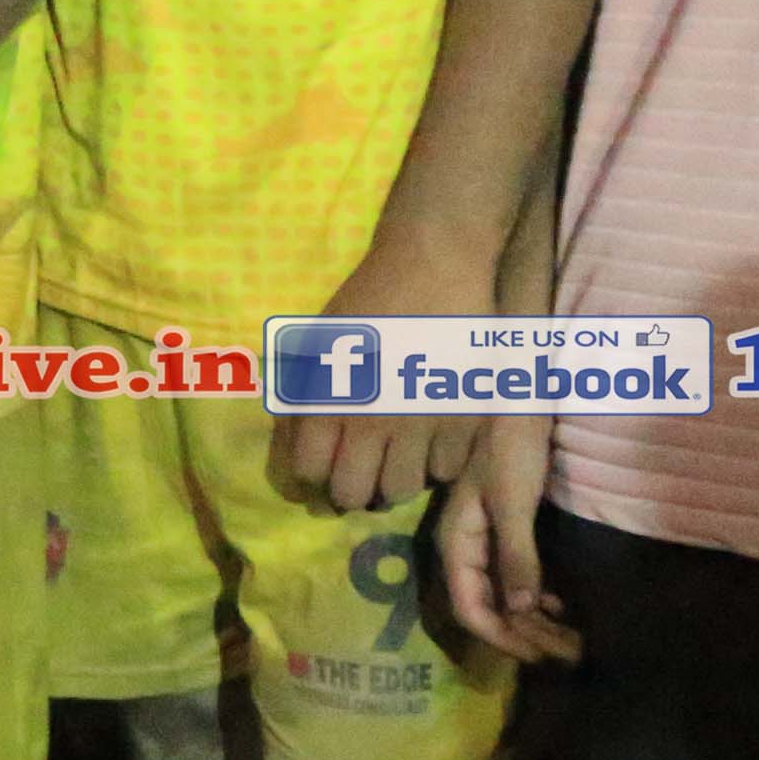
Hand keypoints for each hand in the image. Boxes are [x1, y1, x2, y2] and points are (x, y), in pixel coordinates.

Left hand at [271, 215, 501, 512]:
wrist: (435, 264)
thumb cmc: (369, 300)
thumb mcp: (316, 343)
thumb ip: (301, 395)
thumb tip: (294, 448)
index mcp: (327, 398)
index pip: (309, 472)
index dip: (312, 477)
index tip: (323, 468)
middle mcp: (371, 418)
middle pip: (352, 494)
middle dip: (349, 491)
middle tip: (358, 476)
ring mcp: (420, 422)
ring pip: (400, 490)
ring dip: (392, 482)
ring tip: (394, 462)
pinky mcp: (464, 417)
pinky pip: (444, 471)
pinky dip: (435, 465)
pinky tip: (429, 443)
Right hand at [431, 410, 567, 663]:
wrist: (518, 401)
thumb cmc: (510, 445)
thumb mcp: (512, 500)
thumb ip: (516, 554)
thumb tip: (523, 609)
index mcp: (456, 543)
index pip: (470, 608)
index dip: (502, 638)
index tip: (540, 657)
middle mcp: (465, 549)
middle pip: (489, 609)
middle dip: (526, 636)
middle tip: (570, 655)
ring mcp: (484, 542)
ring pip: (504, 597)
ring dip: (535, 622)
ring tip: (571, 640)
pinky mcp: (504, 533)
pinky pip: (514, 579)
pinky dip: (537, 599)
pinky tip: (559, 607)